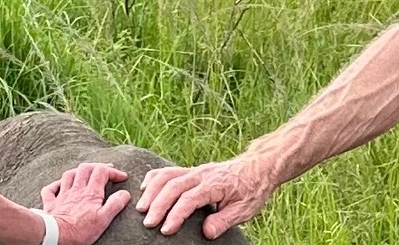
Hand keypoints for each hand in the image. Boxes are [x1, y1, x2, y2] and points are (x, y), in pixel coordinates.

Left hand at [41, 163, 130, 244]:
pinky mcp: (51, 204)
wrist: (56, 236)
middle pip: (85, 168)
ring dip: (78, 171)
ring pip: (69, 175)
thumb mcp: (103, 220)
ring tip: (84, 174)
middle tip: (105, 170)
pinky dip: (55, 185)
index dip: (113, 171)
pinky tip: (59, 185)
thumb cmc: (80, 230)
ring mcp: (62, 195)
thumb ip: (115, 204)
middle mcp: (76, 189)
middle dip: (97, 166)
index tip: (122, 177)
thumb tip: (125, 193)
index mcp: (90, 193)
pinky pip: (50, 189)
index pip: (102, 172)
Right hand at [136, 157, 271, 238]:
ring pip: (167, 175)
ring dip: (152, 190)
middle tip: (148, 223)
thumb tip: (206, 232)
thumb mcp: (245, 210)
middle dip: (158, 204)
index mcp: (214, 185)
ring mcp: (195, 170)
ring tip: (141, 207)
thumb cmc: (251, 190)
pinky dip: (154, 177)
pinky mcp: (191, 170)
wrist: (257, 167)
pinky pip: (168, 170)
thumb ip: (224, 220)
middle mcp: (201, 174)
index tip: (166, 230)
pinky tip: (145, 188)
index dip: (176, 215)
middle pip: (174, 186)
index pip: (190, 199)